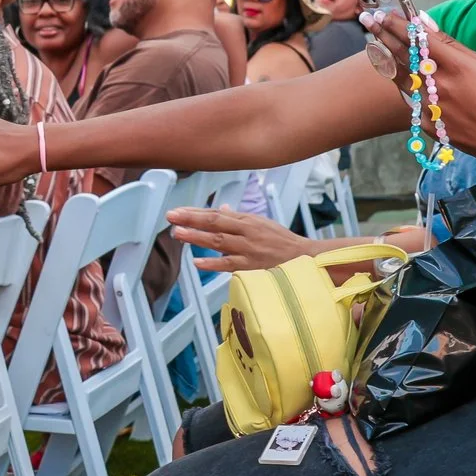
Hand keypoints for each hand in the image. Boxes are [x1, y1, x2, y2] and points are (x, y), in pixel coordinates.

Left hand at [166, 206, 320, 273]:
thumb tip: (222, 209)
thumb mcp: (261, 224)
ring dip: (197, 237)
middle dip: (191, 219)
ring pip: (219, 241)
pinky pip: (230, 264)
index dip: (195, 212)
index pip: (216, 214)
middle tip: (170, 216)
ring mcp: (249, 248)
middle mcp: (246, 231)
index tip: (176, 211)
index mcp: (247, 220)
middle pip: (215, 223)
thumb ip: (239, 218)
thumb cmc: (281, 241)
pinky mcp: (253, 266)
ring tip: (177, 233)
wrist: (305, 258)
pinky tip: (197, 262)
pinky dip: (213, 263)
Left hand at [358, 10, 475, 167]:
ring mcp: (428, 104)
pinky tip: (396, 71)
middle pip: (403, 54)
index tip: (384, 14)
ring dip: (386, 56)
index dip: (399, 24)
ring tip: (375, 42)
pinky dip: (402, 82)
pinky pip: (408, 97)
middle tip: (369, 20)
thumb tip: (425, 24)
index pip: (420, 39)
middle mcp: (438, 84)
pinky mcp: (424, 121)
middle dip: (384, 34)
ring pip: (399, 75)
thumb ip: (450, 44)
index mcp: (455, 66)